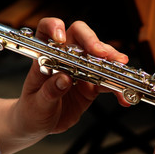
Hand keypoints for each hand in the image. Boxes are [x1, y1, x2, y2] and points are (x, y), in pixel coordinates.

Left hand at [11, 18, 128, 146]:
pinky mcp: (92, 85)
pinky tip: (123, 97)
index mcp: (45, 58)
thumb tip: (63, 79)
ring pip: (99, 57)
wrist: (39, 125)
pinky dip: (117, 88)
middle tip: (103, 54)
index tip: (61, 39)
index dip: (54, 28)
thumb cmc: (32, 111)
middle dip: (94, 42)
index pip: (47, 31)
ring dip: (112, 62)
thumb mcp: (37, 105)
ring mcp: (81, 71)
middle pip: (81, 37)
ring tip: (121, 72)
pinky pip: (108, 82)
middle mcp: (65, 59)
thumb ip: (49, 92)